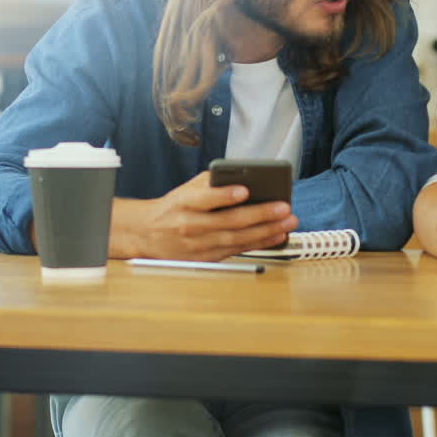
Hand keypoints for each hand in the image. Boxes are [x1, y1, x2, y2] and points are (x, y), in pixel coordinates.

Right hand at [109, 171, 297, 260]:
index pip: (205, 199)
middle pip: (229, 222)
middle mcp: (191, 226)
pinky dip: (259, 244)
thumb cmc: (173, 207)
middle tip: (284, 207)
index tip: (245, 189)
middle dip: (260, 214)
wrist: (148, 234)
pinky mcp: (207, 259)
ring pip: (237, 239)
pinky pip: (238, 251)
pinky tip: (276, 236)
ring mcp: (199, 246)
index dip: (225, 195)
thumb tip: (243, 178)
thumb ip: (210, 183)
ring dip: (266, 231)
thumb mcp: (185, 189)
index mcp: (183, 204)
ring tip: (287, 222)